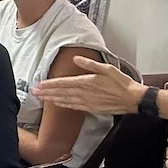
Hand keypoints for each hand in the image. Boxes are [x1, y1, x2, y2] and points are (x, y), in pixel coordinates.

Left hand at [31, 55, 147, 114]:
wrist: (133, 99)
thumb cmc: (122, 83)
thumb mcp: (107, 68)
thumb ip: (89, 64)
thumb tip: (75, 58)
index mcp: (86, 82)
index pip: (63, 83)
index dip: (49, 84)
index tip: (39, 85)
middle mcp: (84, 93)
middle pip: (60, 93)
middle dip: (46, 93)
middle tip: (34, 93)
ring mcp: (87, 102)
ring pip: (64, 100)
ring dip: (51, 99)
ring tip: (41, 98)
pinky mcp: (91, 108)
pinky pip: (73, 107)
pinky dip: (63, 105)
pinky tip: (57, 104)